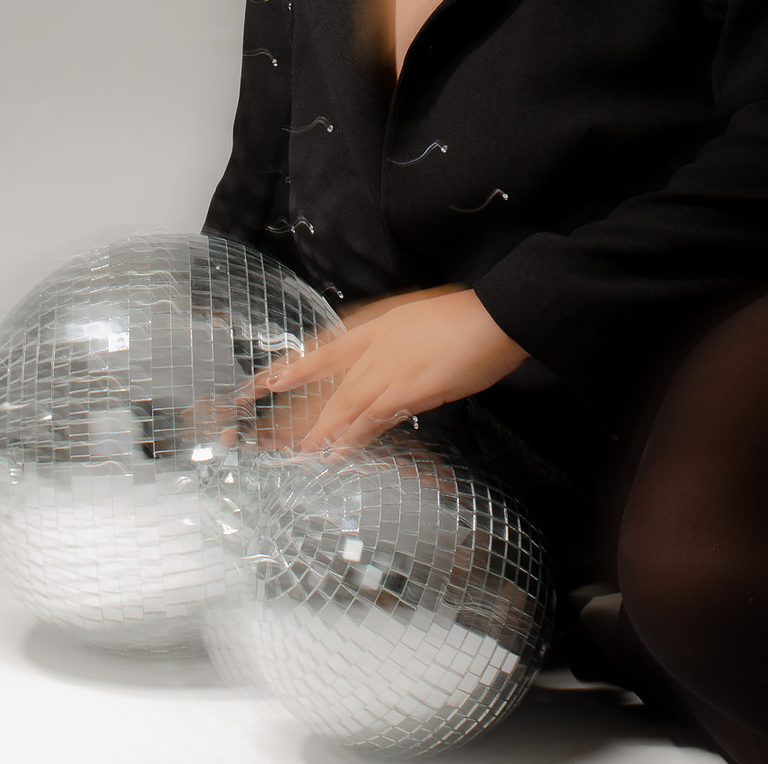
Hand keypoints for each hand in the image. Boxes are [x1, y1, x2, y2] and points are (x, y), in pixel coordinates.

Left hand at [248, 288, 527, 454]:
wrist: (495, 316)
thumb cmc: (469, 317)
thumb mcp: (423, 319)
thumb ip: (401, 341)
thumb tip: (394, 366)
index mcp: (380, 322)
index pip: (329, 346)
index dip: (299, 364)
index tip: (272, 379)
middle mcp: (376, 343)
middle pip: (327, 378)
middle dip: (300, 404)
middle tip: (273, 428)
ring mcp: (388, 365)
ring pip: (344, 402)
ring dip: (321, 428)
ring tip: (300, 450)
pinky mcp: (405, 388)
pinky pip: (370, 417)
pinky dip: (352, 436)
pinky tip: (337, 452)